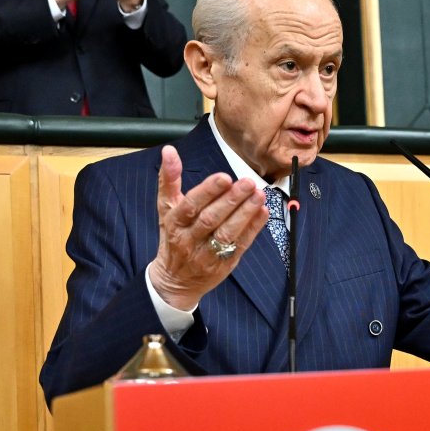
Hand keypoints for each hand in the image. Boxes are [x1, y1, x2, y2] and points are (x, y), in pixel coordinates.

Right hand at [146, 145, 269, 310]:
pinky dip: (253, 228)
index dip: (208, 191)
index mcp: (174, 223)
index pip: (190, 205)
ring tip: (259, 195)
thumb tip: (169, 150)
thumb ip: (169, 179)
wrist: (175, 280)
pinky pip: (241, 245)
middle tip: (248, 182)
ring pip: (227, 233)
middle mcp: (189, 240)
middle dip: (231, 200)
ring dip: (245, 213)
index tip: (224, 177)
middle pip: (211, 219)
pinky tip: (263, 212)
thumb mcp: (166, 209)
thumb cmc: (173, 237)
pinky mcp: (224, 264)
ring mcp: (207, 254)